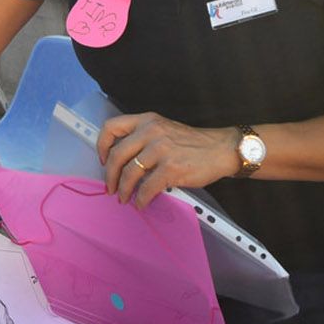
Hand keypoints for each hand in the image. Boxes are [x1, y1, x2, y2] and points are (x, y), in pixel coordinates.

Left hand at [97, 112, 239, 206]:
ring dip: (123, 190)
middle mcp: (151, 132)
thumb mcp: (164, 129)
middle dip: (109, 176)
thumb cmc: (193, 143)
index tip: (102, 160)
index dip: (101, 146)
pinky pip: (147, 188)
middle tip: (110, 187)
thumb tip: (121, 160)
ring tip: (124, 198)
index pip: (111, 127)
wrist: (221, 149)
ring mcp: (161, 150)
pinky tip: (141, 203)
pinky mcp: (171, 168)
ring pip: (129, 173)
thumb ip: (143, 138)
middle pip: (116, 155)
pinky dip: (141, 199)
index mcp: (147, 121)